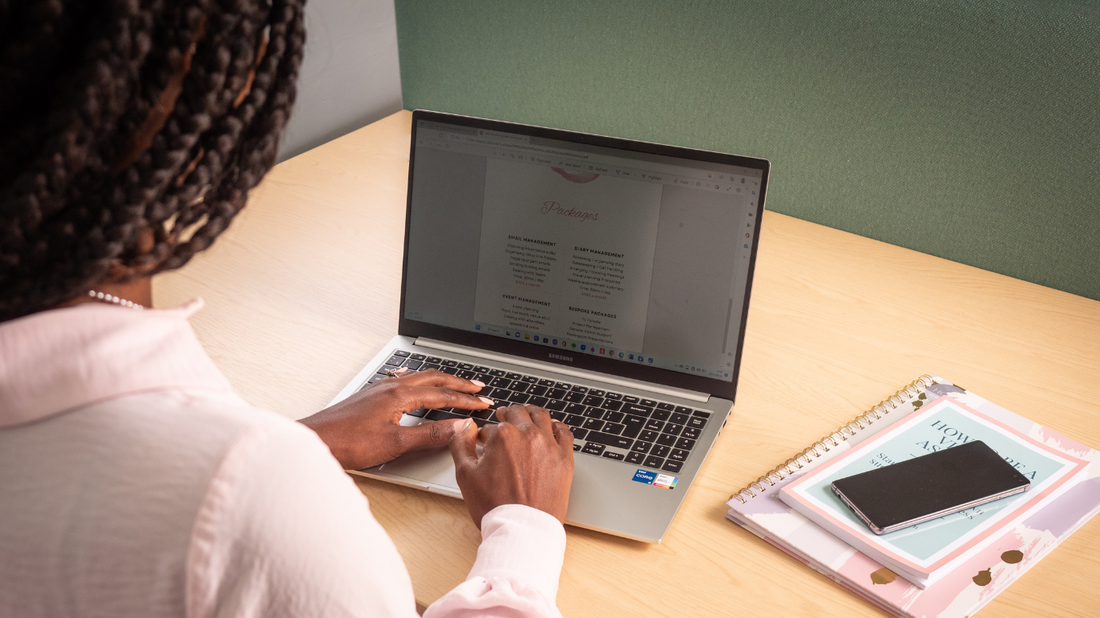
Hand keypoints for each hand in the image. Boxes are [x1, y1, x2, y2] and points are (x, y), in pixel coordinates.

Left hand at [300, 369, 493, 469]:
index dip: (466, 401)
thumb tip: (457, 427)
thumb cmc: (348, 443)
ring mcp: (380, 388)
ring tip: (456, 385)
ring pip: (419, 378)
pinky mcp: (371, 396)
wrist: (315, 440)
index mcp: (400, 395)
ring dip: (441, 382)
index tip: (483, 405)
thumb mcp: (395, 443)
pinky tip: (420, 388)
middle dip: (458, 384)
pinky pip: (405, 382)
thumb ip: (429, 435)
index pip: (442, 395)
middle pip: (434, 379)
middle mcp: (391, 386)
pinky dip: (423, 384)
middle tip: (478, 388)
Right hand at [449, 404, 574, 527]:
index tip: (484, 442)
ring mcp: (549, 446)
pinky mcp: (565, 459)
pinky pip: (565, 433)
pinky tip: (553, 428)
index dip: (485, 435)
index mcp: (503, 436)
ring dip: (531, 413)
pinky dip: (557, 426)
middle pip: (518, 414)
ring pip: (542, 416)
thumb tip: (463, 427)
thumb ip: (460, 444)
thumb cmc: (495, 506)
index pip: (491, 427)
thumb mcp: (465, 475)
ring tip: (527, 415)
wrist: (523, 529)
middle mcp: (528, 435)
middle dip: (508, 414)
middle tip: (504, 416)